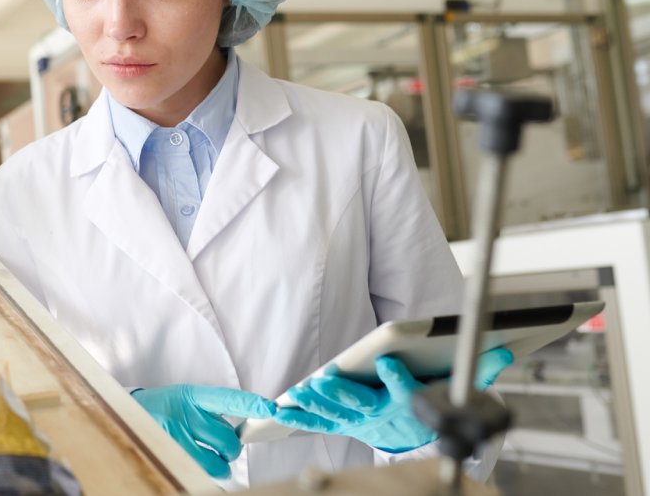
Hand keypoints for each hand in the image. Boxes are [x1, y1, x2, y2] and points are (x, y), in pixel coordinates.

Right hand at [132, 385, 275, 478]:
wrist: (126, 413)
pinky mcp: (168, 456)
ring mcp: (174, 437)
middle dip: (232, 448)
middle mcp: (184, 414)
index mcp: (192, 395)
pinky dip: (207, 474)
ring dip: (220, 465)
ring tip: (213, 459)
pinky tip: (201, 467)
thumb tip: (239, 431)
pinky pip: (199, 473)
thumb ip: (212, 411)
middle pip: (227, 439)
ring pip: (215, 462)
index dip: (250, 404)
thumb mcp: (187, 398)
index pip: (228, 399)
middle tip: (223, 447)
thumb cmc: (166, 406)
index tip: (271, 408)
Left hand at [272, 347, 513, 453]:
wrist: (414, 434)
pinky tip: (280, 405)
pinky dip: (299, 415)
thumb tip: (503, 349)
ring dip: (317, 404)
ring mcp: (360, 421)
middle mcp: (383, 415)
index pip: (405, 393)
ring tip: (299, 392)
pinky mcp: (342, 422)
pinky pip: (317, 422)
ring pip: (336, 415)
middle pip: (362, 406)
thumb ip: (478, 370)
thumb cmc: (432, 402)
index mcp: (409, 405)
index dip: (398, 379)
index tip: (388, 362)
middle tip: (326, 380)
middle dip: (344, 394)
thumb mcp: (458, 389)